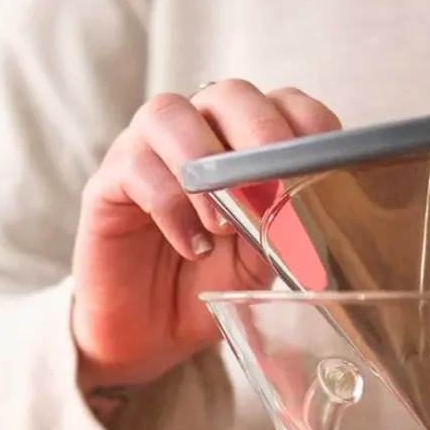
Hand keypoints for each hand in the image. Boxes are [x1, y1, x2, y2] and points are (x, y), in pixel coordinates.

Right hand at [71, 80, 340, 389]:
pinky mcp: (107, 184)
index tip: (322, 161)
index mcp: (241, 145)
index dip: (304, 122)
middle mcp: (194, 135)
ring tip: (223, 225)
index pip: (278, 103)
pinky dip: (171, 206)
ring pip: (169, 114)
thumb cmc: (207, 286)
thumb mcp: (259, 263)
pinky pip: (136, 168)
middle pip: (226, 94)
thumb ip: (280, 228)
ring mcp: (145, 152)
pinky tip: (191, 245)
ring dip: (205, 163)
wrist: (151, 335)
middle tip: (274, 181)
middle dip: (258, 131)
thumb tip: (308, 207)